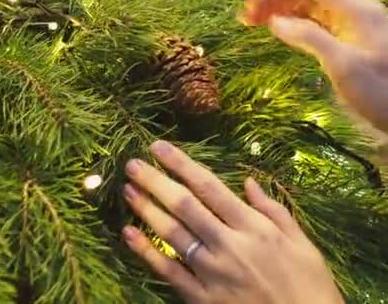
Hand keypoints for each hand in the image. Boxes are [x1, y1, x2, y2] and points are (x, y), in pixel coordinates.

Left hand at [122, 141, 343, 302]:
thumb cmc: (309, 286)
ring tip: (128, 190)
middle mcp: (229, 244)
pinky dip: (146, 252)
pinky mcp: (201, 298)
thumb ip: (273, 210)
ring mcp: (212, 272)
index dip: (181, 164)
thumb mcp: (302, 244)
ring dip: (147, 209)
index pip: (209, 187)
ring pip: (172, 233)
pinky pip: (168, 271)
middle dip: (155, 181)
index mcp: (254, 227)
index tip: (159, 148)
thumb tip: (248, 181)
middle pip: (184, 205)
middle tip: (133, 164)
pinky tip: (128, 233)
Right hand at [241, 0, 387, 135]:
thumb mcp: (343, 67)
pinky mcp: (349, 40)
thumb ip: (309, 38)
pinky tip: (279, 33)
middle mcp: (354, 10)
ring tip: (255, 23)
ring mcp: (352, 25)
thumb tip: (275, 21)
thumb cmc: (381, 92)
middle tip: (246, 18)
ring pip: (310, 6)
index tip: (249, 5)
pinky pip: (316, 23)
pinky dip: (294, 24)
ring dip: (282, 10)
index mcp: (356, 9)